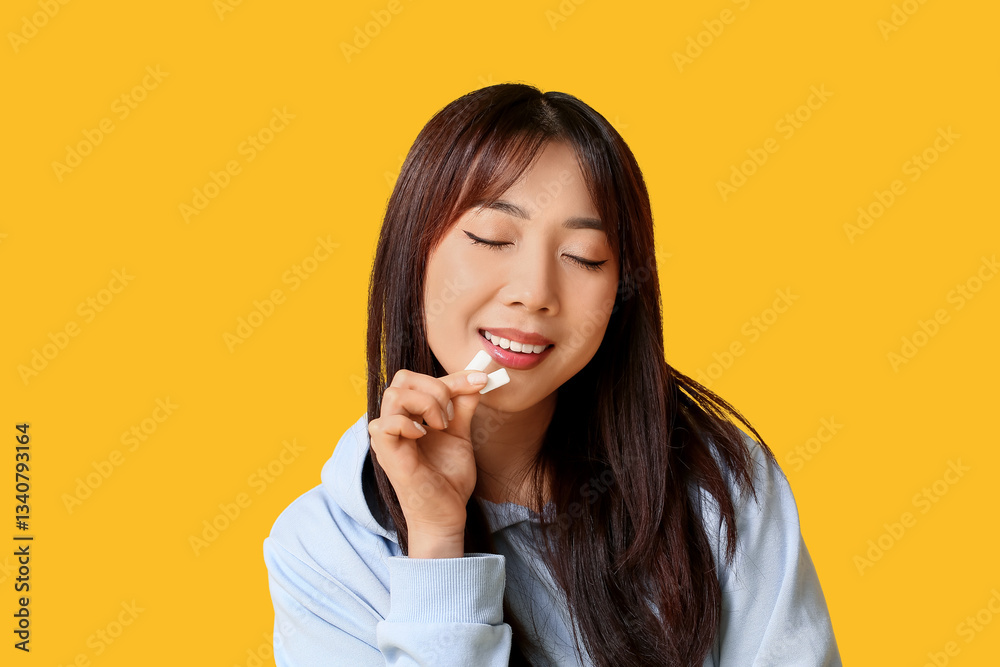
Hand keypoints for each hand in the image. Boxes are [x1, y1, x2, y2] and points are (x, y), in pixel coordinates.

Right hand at [367, 368, 489, 552]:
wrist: (447, 514)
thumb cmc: (448, 480)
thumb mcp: (460, 436)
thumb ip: (463, 408)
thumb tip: (476, 380)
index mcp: (410, 416)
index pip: (420, 380)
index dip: (452, 377)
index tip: (480, 380)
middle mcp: (395, 423)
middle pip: (402, 379)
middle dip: (436, 387)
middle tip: (452, 413)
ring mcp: (388, 438)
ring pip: (394, 395)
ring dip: (425, 404)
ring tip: (441, 426)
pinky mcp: (387, 454)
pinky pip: (384, 424)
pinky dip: (408, 423)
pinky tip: (424, 435)